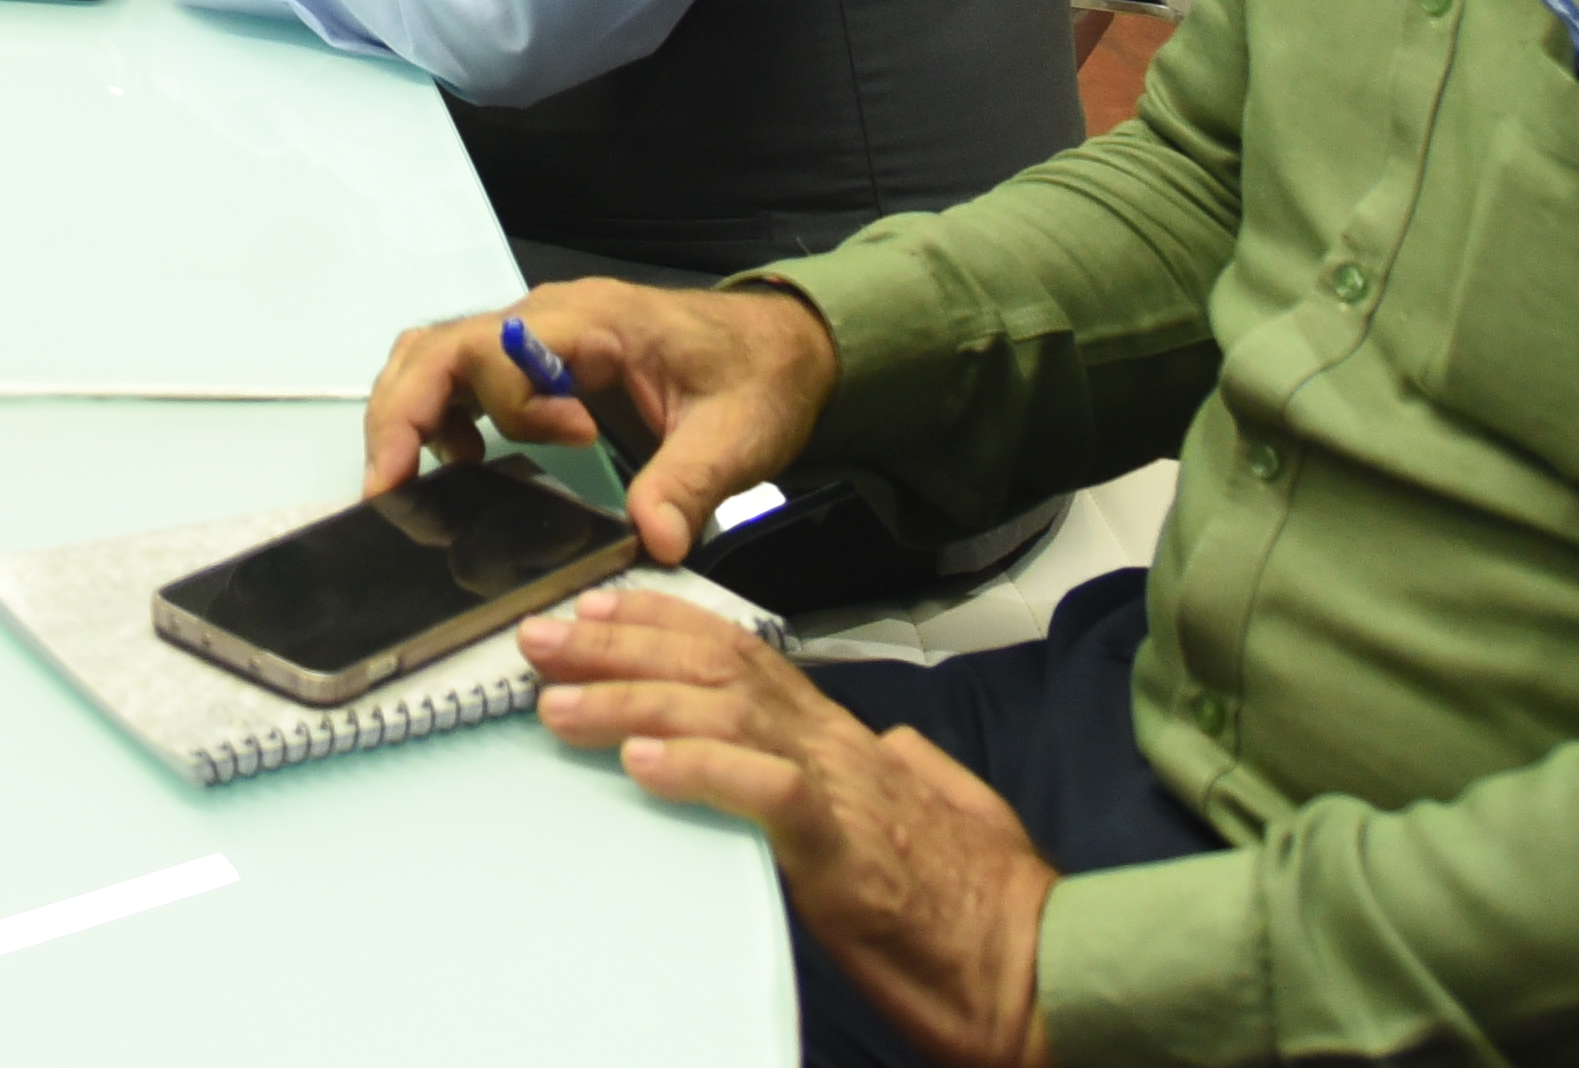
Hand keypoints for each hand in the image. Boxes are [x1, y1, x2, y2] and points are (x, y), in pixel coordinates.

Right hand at [361, 280, 840, 561]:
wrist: (779, 348)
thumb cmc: (756, 380)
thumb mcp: (737, 436)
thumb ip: (689, 484)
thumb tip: (654, 545)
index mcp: (593, 321)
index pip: (505, 346)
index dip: (515, 401)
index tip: (578, 442)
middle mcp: (547, 318)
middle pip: (439, 346)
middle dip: (403, 414)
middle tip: (389, 488)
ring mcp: (536, 336)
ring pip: (434, 354)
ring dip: (407, 413)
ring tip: (400, 483)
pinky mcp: (536, 360)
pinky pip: (460, 374)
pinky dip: (437, 415)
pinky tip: (461, 464)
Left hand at [522, 589, 1049, 1067]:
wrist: (1041, 968)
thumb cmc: (981, 905)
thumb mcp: (932, 813)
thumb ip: (904, 769)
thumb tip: (892, 746)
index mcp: (847, 741)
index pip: (743, 653)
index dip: (662, 623)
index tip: (590, 610)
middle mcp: (840, 747)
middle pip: (717, 667)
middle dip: (619, 647)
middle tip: (537, 641)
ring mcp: (847, 793)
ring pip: (728, 713)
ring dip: (633, 700)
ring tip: (559, 701)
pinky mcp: (850, 854)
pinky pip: (768, 792)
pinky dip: (701, 768)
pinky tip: (642, 762)